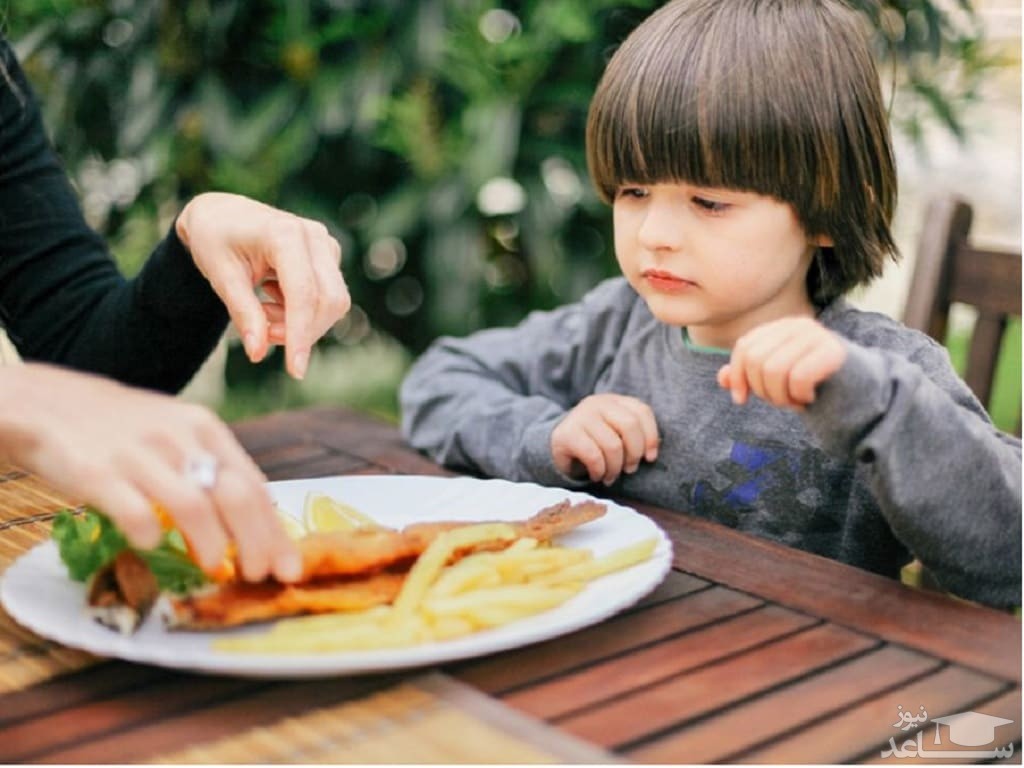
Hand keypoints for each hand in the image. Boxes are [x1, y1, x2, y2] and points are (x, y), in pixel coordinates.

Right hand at [0, 364, 299, 581]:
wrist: (49, 402)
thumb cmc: (125, 428)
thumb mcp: (177, 434)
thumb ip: (210, 471)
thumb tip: (253, 526)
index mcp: (205, 429)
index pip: (254, 486)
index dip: (275, 531)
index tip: (287, 567)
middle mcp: (179, 438)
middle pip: (235, 496)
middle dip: (256, 543)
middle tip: (258, 575)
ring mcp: (140, 454)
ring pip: (193, 505)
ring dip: (213, 544)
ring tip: (216, 568)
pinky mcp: (98, 472)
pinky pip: (135, 511)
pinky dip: (149, 535)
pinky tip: (150, 546)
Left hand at [176, 192, 350, 379]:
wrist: (223, 215)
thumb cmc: (216, 240)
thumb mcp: (220, 276)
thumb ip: (243, 313)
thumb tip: (258, 353)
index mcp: (284, 234)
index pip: (304, 293)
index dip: (301, 334)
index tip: (296, 371)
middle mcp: (314, 236)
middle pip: (327, 301)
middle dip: (300, 331)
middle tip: (263, 333)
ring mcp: (326, 245)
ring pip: (333, 303)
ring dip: (301, 323)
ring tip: (263, 311)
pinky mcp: (329, 257)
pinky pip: (329, 299)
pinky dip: (303, 313)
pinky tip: (274, 300)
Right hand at [550, 394, 658, 484]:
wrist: (557, 448)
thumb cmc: (594, 444)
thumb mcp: (616, 434)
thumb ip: (633, 436)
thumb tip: (651, 454)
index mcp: (614, 401)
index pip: (642, 411)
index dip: (651, 437)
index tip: (650, 458)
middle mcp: (597, 404)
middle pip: (630, 426)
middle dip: (634, 454)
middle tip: (629, 469)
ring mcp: (580, 416)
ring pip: (613, 445)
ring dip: (615, 468)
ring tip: (611, 476)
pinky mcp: (566, 434)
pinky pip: (594, 456)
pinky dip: (600, 471)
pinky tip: (597, 475)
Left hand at [717, 317, 846, 408]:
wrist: (858, 394)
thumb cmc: (813, 386)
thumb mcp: (775, 381)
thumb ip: (749, 375)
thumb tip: (722, 378)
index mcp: (781, 327)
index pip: (744, 347)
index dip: (737, 375)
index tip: (740, 399)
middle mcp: (798, 325)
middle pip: (756, 360)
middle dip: (763, 390)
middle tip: (782, 400)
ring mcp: (817, 336)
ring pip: (773, 370)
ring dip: (781, 397)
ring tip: (796, 400)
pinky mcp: (833, 352)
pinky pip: (798, 378)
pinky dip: (799, 396)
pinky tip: (810, 397)